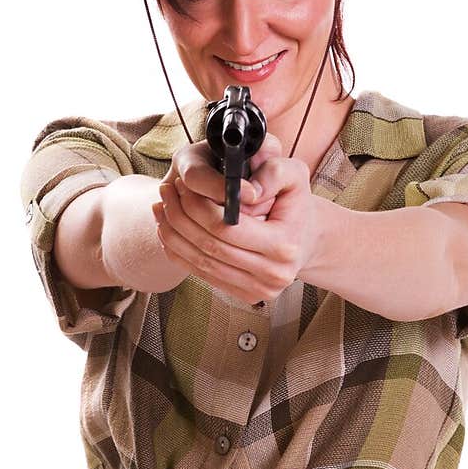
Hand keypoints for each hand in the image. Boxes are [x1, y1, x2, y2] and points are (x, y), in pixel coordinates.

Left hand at [150, 134, 320, 306]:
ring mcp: (259, 290)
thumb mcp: (294, 174)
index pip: (226, 227)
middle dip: (181, 216)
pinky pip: (203, 275)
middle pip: (210, 246)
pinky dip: (180, 253)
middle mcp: (272, 274)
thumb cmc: (295, 203)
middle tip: (165, 191)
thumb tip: (246, 192)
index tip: (182, 185)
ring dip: (174, 234)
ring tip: (161, 207)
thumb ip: (273, 172)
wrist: (306, 237)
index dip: (197, 205)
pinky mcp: (246, 296)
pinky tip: (168, 230)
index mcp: (283, 245)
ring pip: (201, 262)